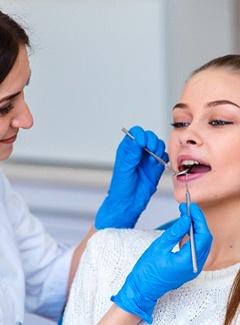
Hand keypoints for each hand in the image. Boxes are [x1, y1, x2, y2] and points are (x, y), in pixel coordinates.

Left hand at [95, 126, 167, 228]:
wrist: (128, 204)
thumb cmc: (121, 188)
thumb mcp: (124, 170)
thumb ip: (131, 155)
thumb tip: (135, 140)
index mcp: (127, 150)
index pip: (135, 134)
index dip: (141, 134)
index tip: (142, 142)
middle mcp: (138, 153)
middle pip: (149, 137)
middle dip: (152, 140)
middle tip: (151, 149)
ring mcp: (147, 160)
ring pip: (158, 146)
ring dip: (158, 149)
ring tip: (154, 159)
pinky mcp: (156, 168)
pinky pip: (164, 158)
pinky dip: (164, 158)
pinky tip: (158, 164)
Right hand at [111, 203, 212, 322]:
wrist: (143, 287)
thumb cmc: (148, 269)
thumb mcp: (160, 246)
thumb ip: (175, 232)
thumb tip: (187, 218)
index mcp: (188, 262)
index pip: (202, 236)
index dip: (199, 219)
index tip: (192, 207)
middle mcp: (195, 266)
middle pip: (205, 239)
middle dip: (198, 221)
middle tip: (189, 208)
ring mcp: (193, 267)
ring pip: (202, 243)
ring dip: (196, 227)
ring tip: (186, 214)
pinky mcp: (189, 266)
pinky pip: (196, 248)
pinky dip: (194, 235)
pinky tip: (186, 227)